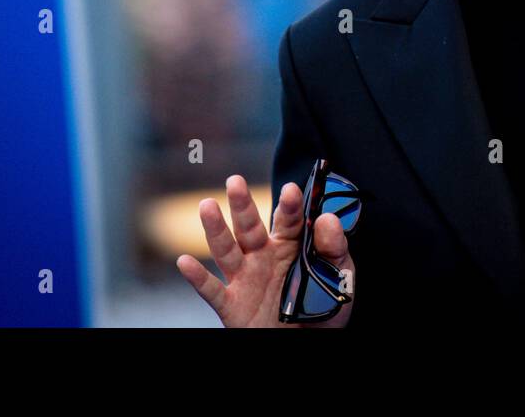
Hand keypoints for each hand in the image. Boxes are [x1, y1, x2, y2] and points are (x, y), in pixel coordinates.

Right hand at [176, 174, 354, 327]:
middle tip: (235, 181)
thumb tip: (327, 217)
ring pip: (226, 251)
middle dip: (242, 205)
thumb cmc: (323, 308)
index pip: (288, 220)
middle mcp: (263, 257)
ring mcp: (245, 279)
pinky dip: (198, 278)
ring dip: (215, 229)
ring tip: (207, 205)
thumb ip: (334, 247)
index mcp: (290, 245)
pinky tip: (185, 262)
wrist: (306, 343)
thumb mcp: (339, 276)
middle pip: (249, 227)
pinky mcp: (232, 305)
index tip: (292, 190)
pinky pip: (213, 290)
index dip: (289, 205)